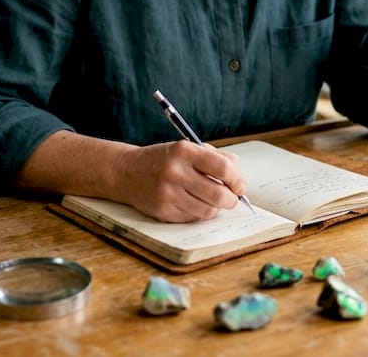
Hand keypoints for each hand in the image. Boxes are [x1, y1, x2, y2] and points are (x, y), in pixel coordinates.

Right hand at [116, 141, 245, 221]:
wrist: (127, 172)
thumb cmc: (163, 160)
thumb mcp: (187, 149)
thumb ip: (215, 159)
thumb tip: (240, 179)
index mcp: (184, 151)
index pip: (223, 168)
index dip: (238, 179)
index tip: (240, 184)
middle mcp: (175, 172)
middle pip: (219, 194)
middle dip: (232, 199)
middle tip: (232, 197)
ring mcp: (168, 194)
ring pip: (208, 210)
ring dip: (216, 207)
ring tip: (212, 200)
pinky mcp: (164, 211)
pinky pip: (193, 218)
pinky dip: (199, 213)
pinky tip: (193, 203)